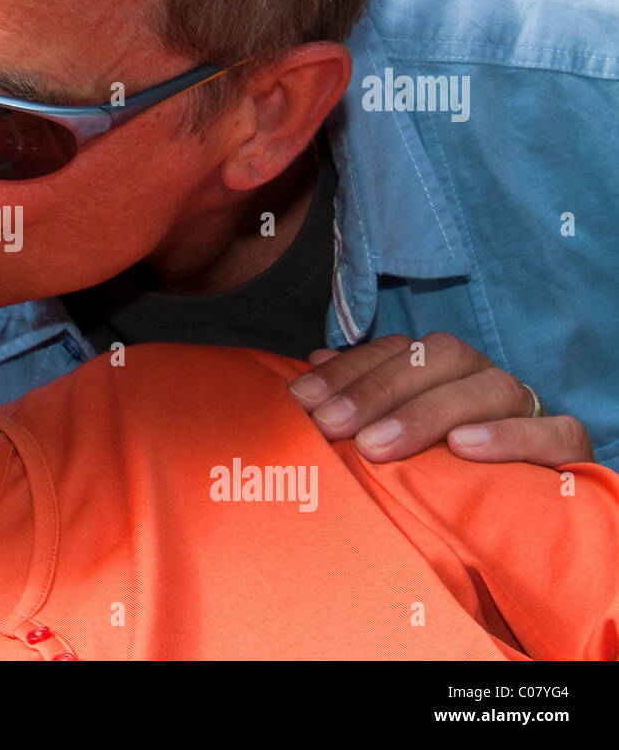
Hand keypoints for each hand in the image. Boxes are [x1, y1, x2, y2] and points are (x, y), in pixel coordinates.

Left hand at [286, 332, 592, 466]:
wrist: (517, 516)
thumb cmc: (435, 470)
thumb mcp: (388, 436)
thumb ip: (356, 397)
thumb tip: (313, 361)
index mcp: (440, 368)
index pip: (394, 350)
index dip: (346, 371)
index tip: (302, 401)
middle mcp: (481, 377)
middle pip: (437, 357)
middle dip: (377, 390)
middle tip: (332, 426)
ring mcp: (525, 408)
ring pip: (489, 388)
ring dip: (428, 413)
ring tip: (379, 445)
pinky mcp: (564, 446)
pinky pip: (552, 432)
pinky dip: (509, 437)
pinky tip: (464, 449)